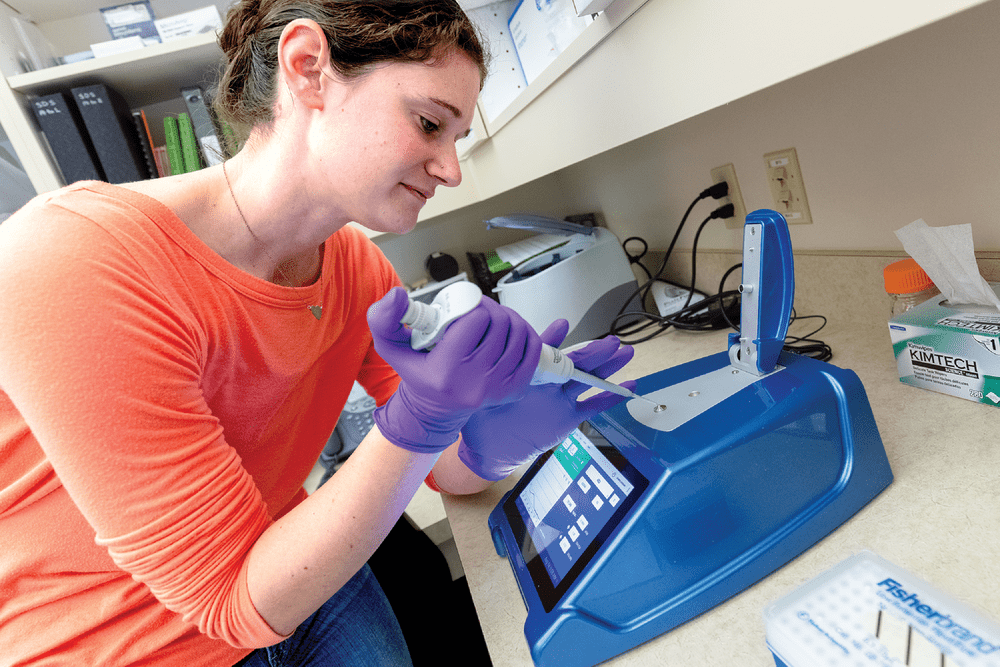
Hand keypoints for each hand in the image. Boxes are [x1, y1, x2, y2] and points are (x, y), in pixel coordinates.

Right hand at [367, 287, 541, 452]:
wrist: (435, 409)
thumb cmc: (418, 373)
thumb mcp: (391, 346)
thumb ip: (384, 319)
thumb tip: (397, 295)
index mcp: (446, 371)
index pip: (477, 320)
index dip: (474, 305)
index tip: (466, 307)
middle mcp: (474, 383)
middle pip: (501, 324)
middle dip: (492, 309)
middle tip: (480, 310)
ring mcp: (498, 389)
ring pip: (519, 334)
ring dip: (509, 319)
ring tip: (493, 320)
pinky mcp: (514, 391)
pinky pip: (532, 351)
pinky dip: (526, 335)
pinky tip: (510, 333)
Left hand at [458, 320, 634, 480]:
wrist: (491, 447)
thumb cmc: (484, 417)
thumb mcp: (484, 393)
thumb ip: (486, 375)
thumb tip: (475, 354)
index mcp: (528, 373)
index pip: (541, 351)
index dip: (552, 339)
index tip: (561, 326)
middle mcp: (548, 382)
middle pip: (574, 363)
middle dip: (593, 351)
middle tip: (610, 340)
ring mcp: (561, 398)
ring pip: (588, 380)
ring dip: (607, 367)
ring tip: (624, 353)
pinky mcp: (569, 417)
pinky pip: (593, 406)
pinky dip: (610, 397)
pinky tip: (628, 386)